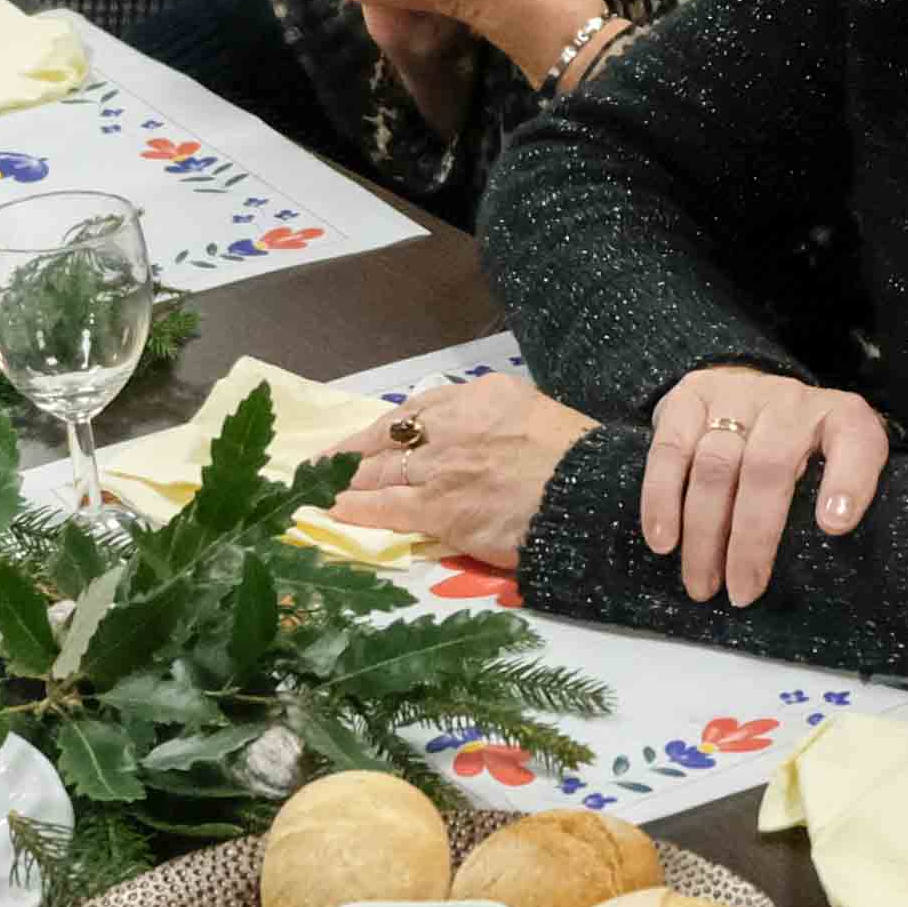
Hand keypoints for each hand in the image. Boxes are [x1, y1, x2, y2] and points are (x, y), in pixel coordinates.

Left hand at [319, 370, 594, 581]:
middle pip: (388, 438)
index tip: (365, 438)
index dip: (383, 428)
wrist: (591, 496)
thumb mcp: (535, 414)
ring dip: (342, 480)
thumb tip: (470, 436)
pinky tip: (333, 510)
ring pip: (378, 472)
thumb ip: (495, 420)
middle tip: (319, 463)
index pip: (417, 408)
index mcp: (479, 396)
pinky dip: (355, 508)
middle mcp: (452, 426)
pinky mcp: (440, 509)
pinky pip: (386, 507)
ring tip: (316, 487)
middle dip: (350, 452)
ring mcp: (442, 468)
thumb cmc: (578, 460)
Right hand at [636, 361, 890, 607]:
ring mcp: (737, 395)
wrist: (751, 392)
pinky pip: (669, 450)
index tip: (834, 527)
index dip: (848, 482)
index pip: (857, 441)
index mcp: (841, 418)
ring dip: (703, 533)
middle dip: (752, 539)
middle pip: (768, 469)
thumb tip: (834, 557)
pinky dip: (661, 499)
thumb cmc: (800, 448)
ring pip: (715, 466)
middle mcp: (790, 401)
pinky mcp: (690, 397)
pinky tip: (663, 539)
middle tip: (742, 592)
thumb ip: (843, 498)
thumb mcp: (839, 465)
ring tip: (702, 583)